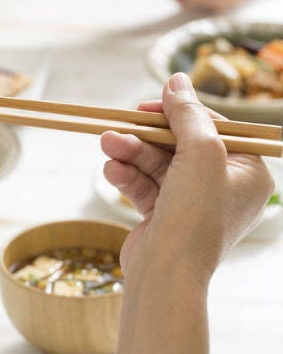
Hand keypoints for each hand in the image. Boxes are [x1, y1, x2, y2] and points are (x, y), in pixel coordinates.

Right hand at [100, 72, 273, 280]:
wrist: (166, 273)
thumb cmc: (195, 214)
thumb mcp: (200, 152)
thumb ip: (188, 113)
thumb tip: (178, 79)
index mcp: (247, 172)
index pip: (214, 128)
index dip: (180, 112)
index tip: (149, 104)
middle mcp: (222, 187)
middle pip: (179, 144)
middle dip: (145, 135)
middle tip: (119, 124)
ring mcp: (191, 202)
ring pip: (156, 163)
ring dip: (130, 152)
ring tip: (106, 143)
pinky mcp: (163, 215)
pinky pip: (144, 184)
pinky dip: (127, 175)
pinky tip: (111, 170)